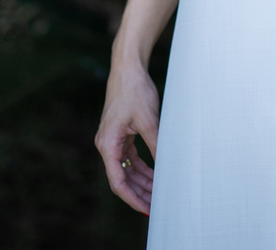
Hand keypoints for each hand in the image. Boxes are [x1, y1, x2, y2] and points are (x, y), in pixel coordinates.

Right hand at [96, 58, 160, 215]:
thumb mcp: (149, 120)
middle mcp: (107, 145)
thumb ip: (156, 146)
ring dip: (143, 182)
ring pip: (128, 169)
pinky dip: (143, 167)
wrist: (128, 66)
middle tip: (157, 207)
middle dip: (140, 193)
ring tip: (159, 194)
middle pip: (122, 178)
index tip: (147, 209)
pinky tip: (156, 175)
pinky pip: (131, 158)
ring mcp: (113, 140)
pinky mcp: (121, 134)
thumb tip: (168, 169)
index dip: (133, 198)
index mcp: (107, 144)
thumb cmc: (135, 90)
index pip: (118, 181)